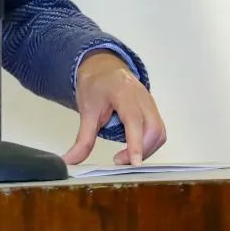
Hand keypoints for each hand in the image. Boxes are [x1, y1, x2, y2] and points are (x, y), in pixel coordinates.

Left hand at [64, 51, 166, 165]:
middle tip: (119, 161)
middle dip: (141, 150)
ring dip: (146, 149)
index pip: (134, 120)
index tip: (134, 162)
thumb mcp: (86, 111)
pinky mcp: (153, 109)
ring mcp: (150, 102)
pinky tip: (134, 149)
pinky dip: (149, 144)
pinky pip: (158, 131)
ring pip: (159, 132)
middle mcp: (142, 97)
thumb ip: (82, 139)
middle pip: (153, 128)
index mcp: (123, 93)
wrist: (104, 67)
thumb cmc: (96, 85)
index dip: (136, 143)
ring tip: (125, 158)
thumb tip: (70, 161)